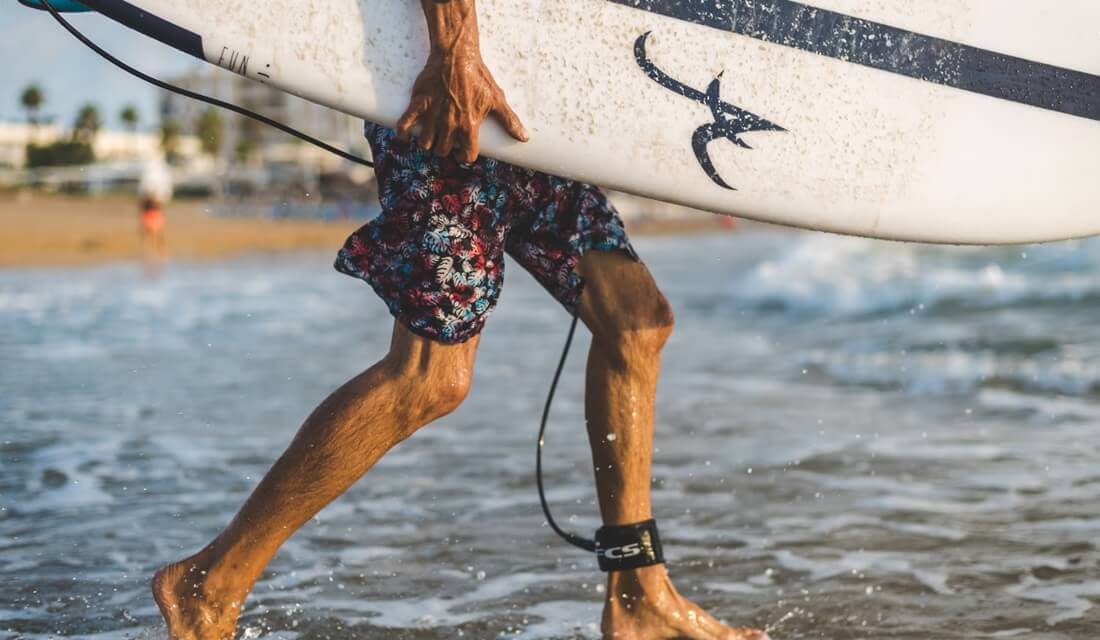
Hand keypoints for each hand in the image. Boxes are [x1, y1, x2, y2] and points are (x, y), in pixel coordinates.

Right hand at [397, 1, 527, 162]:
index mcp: (469, 125)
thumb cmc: (478, 76)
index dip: (465, 156)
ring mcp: (432, 115)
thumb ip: (509, 120)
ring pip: (426, 143)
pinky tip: (406, 136)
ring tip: (432, 136)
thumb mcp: (496, 98)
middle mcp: (450, 124)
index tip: (463, 152)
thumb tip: (523, 137)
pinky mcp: (419, 103)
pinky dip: (404, 133)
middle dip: (446, 149)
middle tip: (447, 141)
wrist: (456, 55)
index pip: (466, 155)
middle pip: (443, 151)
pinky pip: (405, 124)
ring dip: (429, 143)